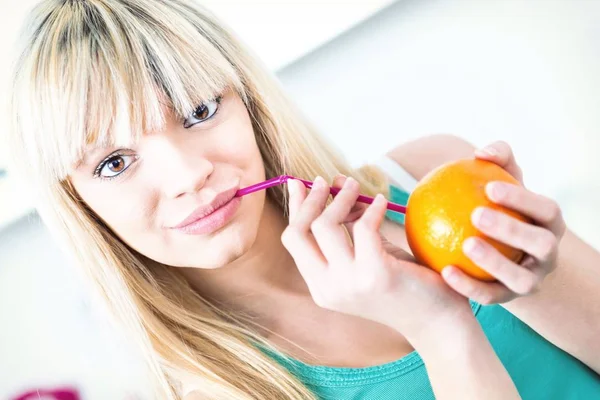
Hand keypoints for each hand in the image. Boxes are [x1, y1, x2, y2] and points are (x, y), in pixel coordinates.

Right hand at [282, 174, 472, 341]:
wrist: (437, 322)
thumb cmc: (404, 284)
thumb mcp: (368, 253)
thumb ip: (349, 224)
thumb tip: (335, 182)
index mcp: (320, 286)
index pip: (293, 240)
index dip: (295, 207)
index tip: (298, 182)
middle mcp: (328, 289)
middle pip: (299, 232)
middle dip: (311, 199)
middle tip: (327, 180)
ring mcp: (349, 284)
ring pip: (325, 225)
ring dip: (340, 197)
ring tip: (355, 185)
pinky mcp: (375, 274)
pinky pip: (363, 227)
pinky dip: (372, 208)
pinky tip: (383, 201)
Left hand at [441, 141, 566, 303]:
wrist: (501, 252)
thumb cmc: (500, 208)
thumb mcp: (503, 184)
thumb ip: (496, 163)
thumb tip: (482, 152)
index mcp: (549, 223)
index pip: (546, 209)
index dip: (523, 199)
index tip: (489, 188)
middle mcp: (548, 254)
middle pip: (541, 243)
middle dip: (512, 230)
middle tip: (476, 214)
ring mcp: (532, 280)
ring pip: (521, 278)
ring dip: (494, 262)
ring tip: (466, 245)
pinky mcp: (510, 300)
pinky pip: (490, 296)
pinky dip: (469, 286)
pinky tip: (444, 272)